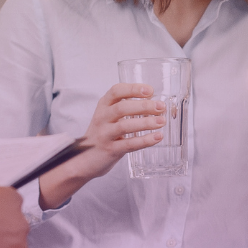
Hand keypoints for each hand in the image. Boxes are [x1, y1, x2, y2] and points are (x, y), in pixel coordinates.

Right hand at [37, 83, 167, 210]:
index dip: (133, 89)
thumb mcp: (110, 116)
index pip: (116, 91)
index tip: (150, 91)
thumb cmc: (104, 134)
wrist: (85, 159)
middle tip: (161, 107)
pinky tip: (157, 137)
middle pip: (122, 108)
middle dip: (143, 106)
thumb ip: (127, 108)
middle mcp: (102, 118)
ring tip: (162, 121)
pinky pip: (129, 144)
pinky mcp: (110, 150)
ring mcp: (104, 134)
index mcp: (103, 105)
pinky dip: (145, 140)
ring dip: (146, 122)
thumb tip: (156, 104)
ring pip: (124, 126)